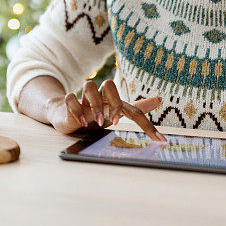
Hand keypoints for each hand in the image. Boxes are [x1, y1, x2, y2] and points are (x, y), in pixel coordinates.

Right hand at [46, 79, 166, 140]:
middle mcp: (99, 96)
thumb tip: (159, 99)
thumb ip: (136, 108)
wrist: (66, 113)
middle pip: (108, 84)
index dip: (146, 124)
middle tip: (114, 121)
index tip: (159, 140)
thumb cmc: (95, 114)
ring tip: (98, 122)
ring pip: (89, 86)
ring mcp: (83, 99)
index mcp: (113, 100)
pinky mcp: (68, 103)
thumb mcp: (117, 113)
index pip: (133, 110)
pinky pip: (70, 98)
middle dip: (114, 102)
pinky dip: (77, 109)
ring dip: (95, 105)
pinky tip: (81, 122)